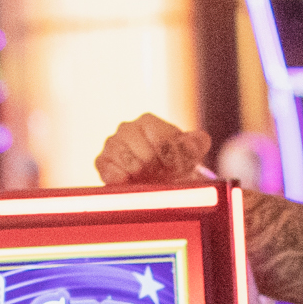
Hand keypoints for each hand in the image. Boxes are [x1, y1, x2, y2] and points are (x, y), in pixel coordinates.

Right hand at [96, 113, 211, 186]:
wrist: (155, 180)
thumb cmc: (172, 164)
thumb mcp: (189, 154)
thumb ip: (196, 144)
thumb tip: (200, 139)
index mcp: (148, 121)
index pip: (162, 141)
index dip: (173, 160)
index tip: (175, 167)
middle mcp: (127, 128)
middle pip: (146, 154)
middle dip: (157, 169)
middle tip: (160, 173)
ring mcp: (112, 144)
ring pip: (129, 163)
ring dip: (142, 175)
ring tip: (146, 176)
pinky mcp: (102, 162)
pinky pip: (110, 172)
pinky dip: (122, 180)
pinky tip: (130, 182)